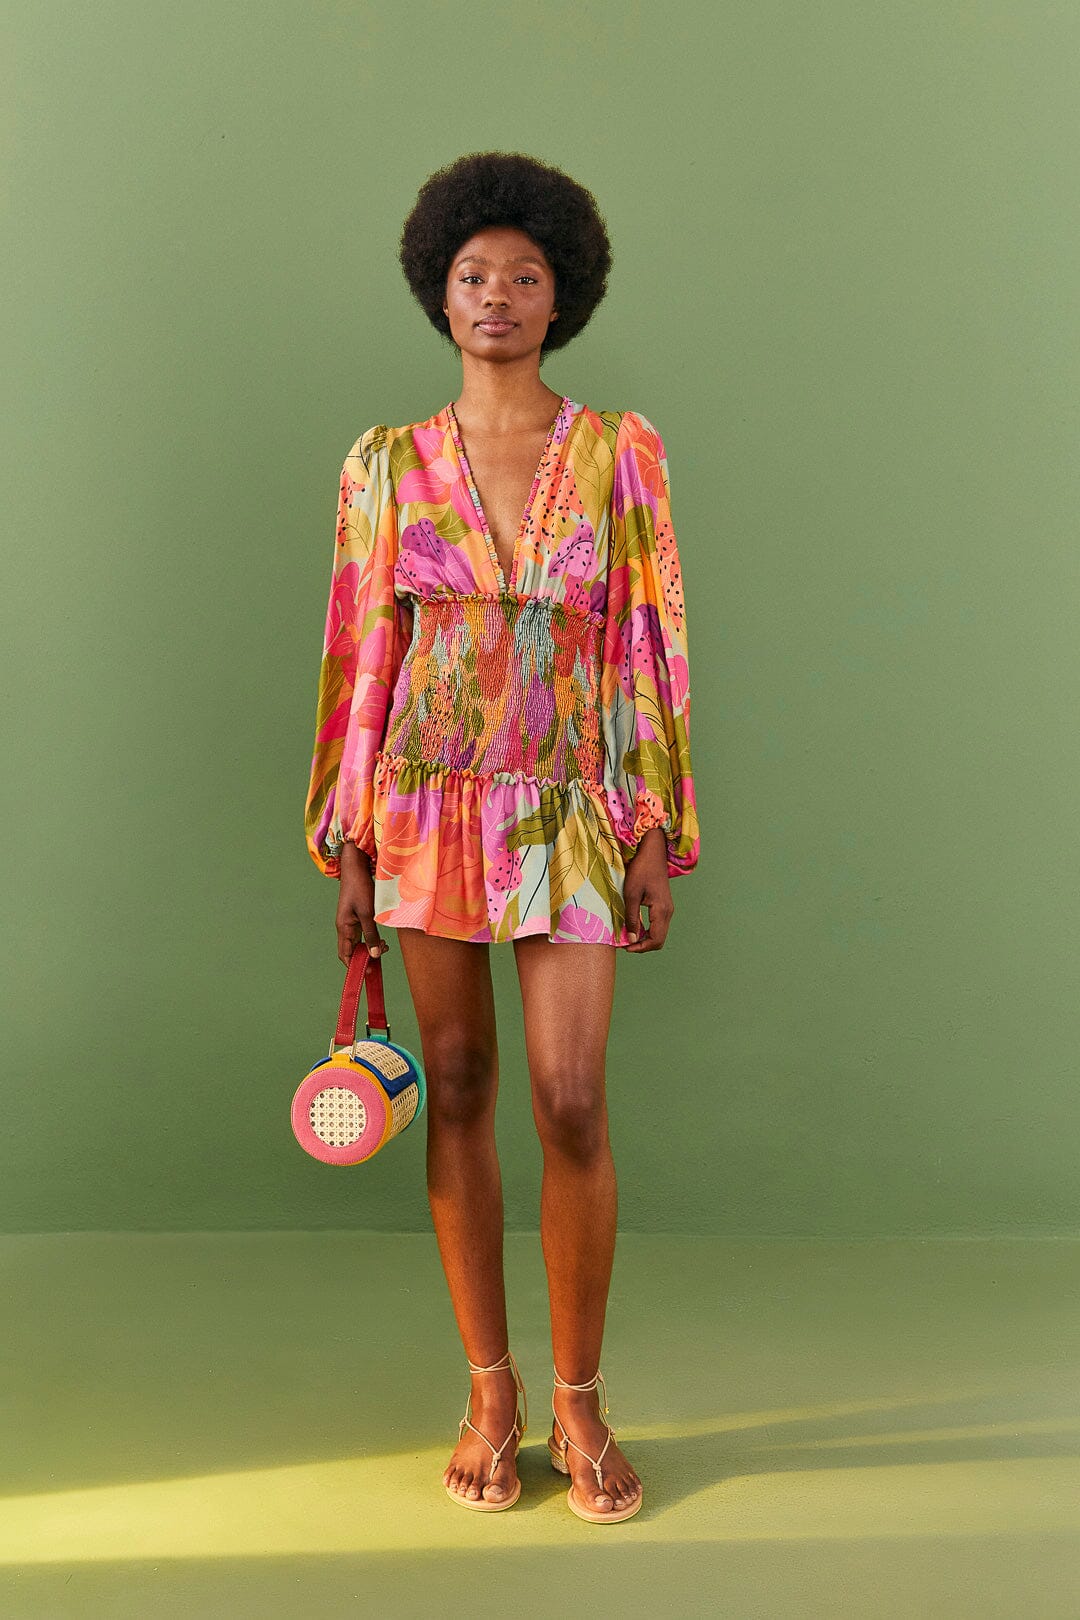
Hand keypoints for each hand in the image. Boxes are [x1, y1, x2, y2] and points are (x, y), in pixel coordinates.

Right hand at [336, 841, 390, 964]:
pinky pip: (363, 933)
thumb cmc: (360, 887)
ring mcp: (351, 921)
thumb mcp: (368, 913)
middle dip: (365, 957)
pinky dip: (371, 938)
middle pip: (352, 950)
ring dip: (370, 947)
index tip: (369, 972)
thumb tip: (374, 956)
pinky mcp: (357, 916)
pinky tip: (381, 937)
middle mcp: (345, 927)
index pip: (345, 955)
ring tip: (384, 945)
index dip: (355, 966)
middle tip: (381, 955)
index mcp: (343, 927)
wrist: (356, 866)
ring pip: (359, 942)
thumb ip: (371, 935)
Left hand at [622, 828, 673, 951]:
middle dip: (642, 945)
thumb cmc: (640, 870)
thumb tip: (630, 939)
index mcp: (662, 911)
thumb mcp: (631, 894)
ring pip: (659, 933)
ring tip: (627, 936)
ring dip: (644, 938)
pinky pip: (658, 925)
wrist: (652, 852)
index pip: (656, 940)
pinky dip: (647, 930)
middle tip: (625, 944)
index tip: (625, 947)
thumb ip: (631, 918)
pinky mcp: (664, 905)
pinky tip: (634, 927)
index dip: (640, 948)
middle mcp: (668, 912)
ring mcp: (668, 909)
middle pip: (659, 940)